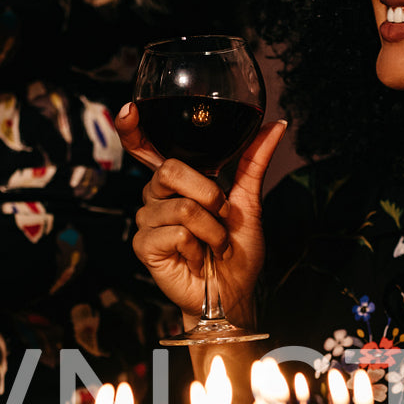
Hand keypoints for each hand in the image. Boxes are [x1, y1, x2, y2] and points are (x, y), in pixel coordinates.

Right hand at [118, 102, 287, 324]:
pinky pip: (177, 233)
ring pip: (182, 207)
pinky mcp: (143, 245)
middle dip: (209, 196)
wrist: (234, 292)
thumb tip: (275, 125)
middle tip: (221, 218)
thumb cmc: (237, 251)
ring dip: (212, 231)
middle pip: (170, 170)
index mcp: (176, 181)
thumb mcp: (249, 202)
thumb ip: (254, 161)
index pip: (145, 146)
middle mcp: (156, 195)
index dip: (132, 127)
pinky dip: (199, 248)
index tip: (129, 110)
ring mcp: (147, 220)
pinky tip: (197, 259)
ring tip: (213, 246)